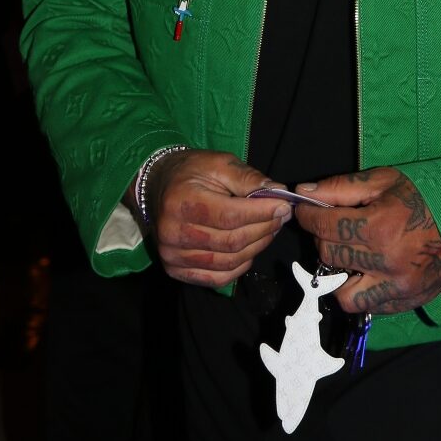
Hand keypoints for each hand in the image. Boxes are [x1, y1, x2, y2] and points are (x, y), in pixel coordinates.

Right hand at [142, 149, 292, 288]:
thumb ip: (248, 178)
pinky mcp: (175, 270)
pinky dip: (239, 267)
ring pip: (227, 262)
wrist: (156, 185)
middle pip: (231, 241)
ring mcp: (172, 255)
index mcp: (182, 201)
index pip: (230, 215)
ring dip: (256, 247)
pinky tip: (249, 250)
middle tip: (281, 217)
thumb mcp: (218, 163)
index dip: (261, 213)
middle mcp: (173, 232)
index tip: (284, 206)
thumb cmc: (190, 171)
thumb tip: (279, 192)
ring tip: (269, 230)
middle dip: (264, 229)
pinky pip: (216, 278)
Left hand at [294, 166, 440, 315]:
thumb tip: (304, 192)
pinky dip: (364, 290)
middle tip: (332, 226)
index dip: (308, 216)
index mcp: (380, 227)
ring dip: (340, 275)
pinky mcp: (407, 301)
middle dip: (323, 239)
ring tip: (351, 255)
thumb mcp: (383, 180)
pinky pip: (371, 306)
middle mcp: (386, 263)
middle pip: (330, 258)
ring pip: (345, 296)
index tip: (305, 210)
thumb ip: (340, 188)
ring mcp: (398, 287)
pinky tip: (371, 270)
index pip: (324, 227)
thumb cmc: (425, 195)